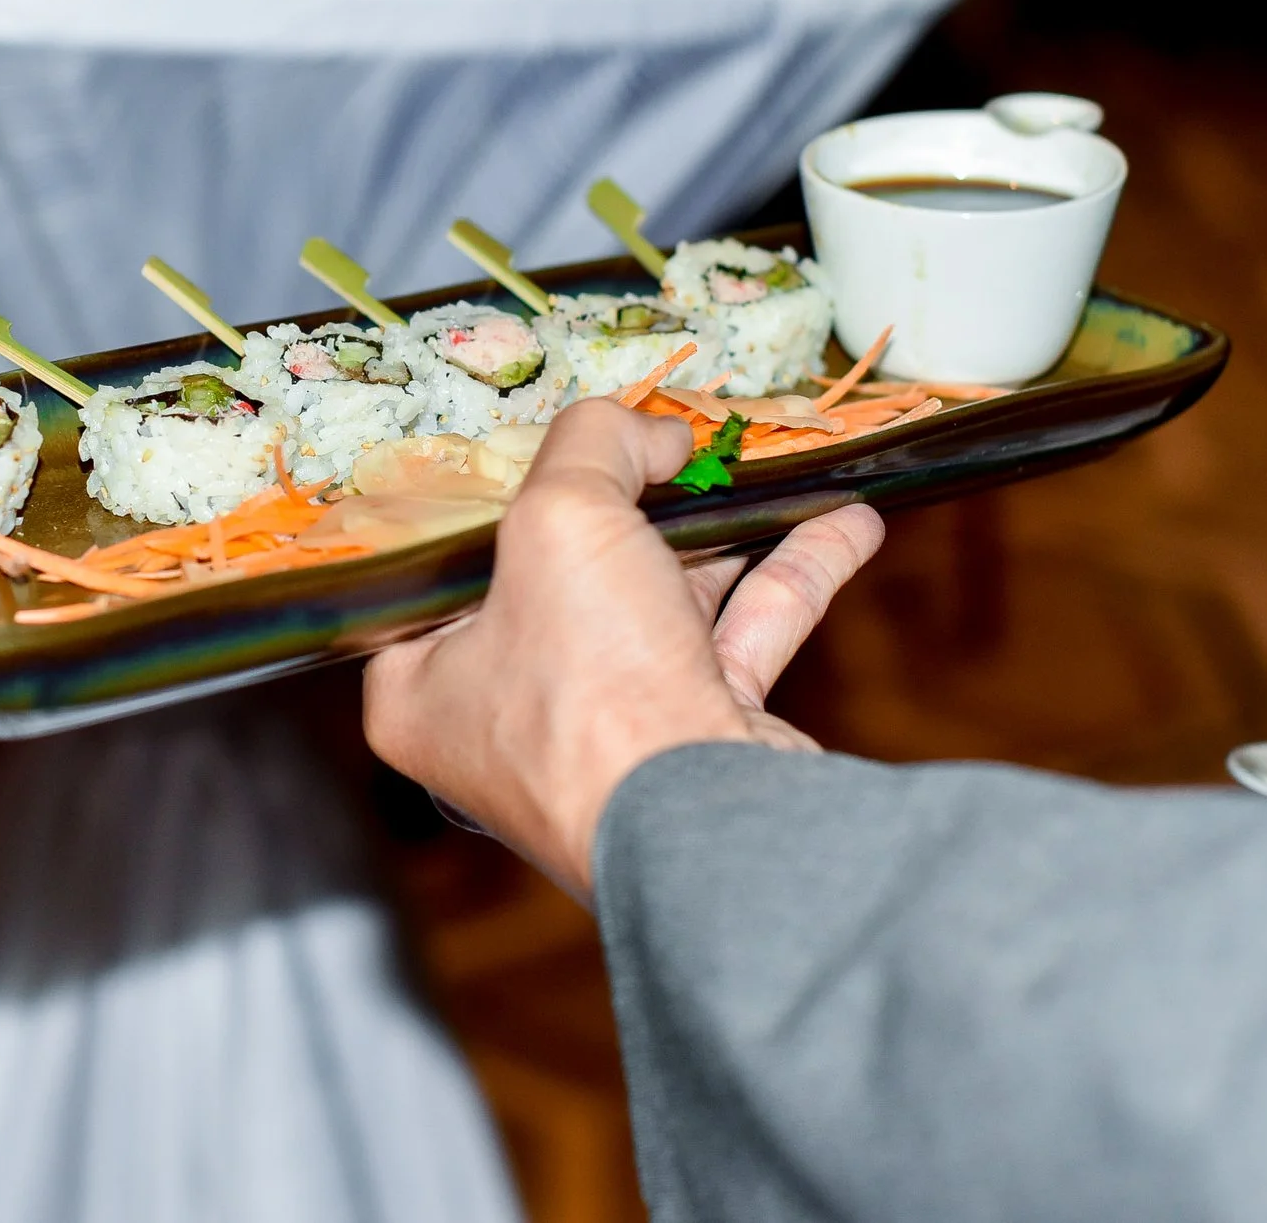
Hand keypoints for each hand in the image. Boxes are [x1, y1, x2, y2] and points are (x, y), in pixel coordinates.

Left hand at [362, 398, 884, 896]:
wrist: (714, 831)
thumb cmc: (594, 695)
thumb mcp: (563, 520)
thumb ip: (594, 447)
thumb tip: (647, 434)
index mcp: (424, 686)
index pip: (441, 569)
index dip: (490, 496)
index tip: (534, 443)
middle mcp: (508, 715)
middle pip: (560, 573)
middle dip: (625, 500)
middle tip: (660, 441)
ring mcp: (607, 729)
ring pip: (659, 600)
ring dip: (718, 531)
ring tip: (755, 464)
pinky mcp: (694, 736)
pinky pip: (739, 636)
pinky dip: (788, 576)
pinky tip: (842, 524)